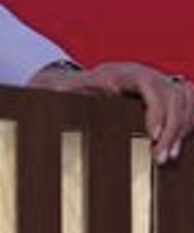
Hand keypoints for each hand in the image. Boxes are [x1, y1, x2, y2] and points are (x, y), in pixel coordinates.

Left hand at [29, 59, 192, 164]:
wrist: (118, 75)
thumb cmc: (101, 80)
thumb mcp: (86, 82)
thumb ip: (71, 86)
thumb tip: (53, 89)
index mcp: (134, 74)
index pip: (151, 89)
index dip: (156, 112)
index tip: (153, 135)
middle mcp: (157, 79)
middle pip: (174, 102)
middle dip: (171, 131)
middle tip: (161, 157)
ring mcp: (171, 88)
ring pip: (185, 109)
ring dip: (180, 134)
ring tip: (169, 158)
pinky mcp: (181, 100)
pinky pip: (191, 114)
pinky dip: (187, 130)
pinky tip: (179, 148)